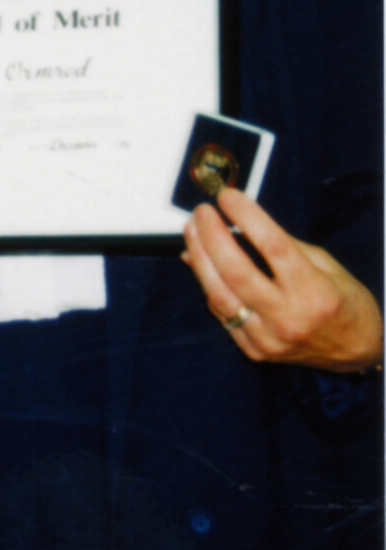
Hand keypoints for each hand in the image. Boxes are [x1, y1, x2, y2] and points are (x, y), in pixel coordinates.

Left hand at [182, 188, 383, 372]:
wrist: (357, 352)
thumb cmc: (345, 303)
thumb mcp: (326, 266)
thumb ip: (281, 245)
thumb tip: (236, 224)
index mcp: (316, 293)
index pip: (273, 246)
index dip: (246, 216)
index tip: (227, 196)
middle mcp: (289, 318)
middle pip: (236, 271)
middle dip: (212, 235)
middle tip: (202, 212)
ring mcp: (269, 338)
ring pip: (218, 294)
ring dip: (199, 257)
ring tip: (192, 231)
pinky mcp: (254, 350)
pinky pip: (221, 311)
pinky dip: (207, 283)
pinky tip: (198, 260)